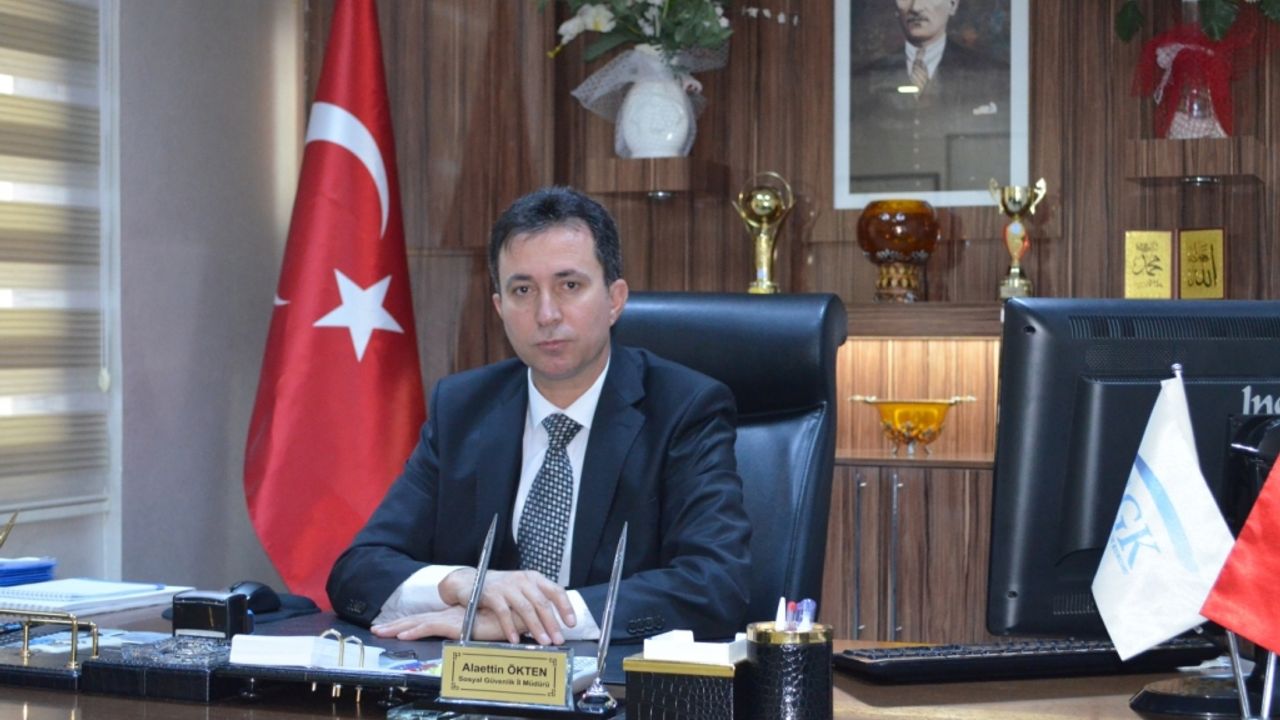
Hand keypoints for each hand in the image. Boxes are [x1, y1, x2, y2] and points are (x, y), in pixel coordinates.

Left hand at [371, 605, 523, 642]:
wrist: (517, 611)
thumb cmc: (505, 619)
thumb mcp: (487, 625)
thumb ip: (478, 626)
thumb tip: (472, 632)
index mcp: (454, 614)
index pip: (426, 618)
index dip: (409, 622)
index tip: (393, 626)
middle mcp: (449, 614)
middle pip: (417, 618)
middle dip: (395, 624)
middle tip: (376, 628)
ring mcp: (451, 618)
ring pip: (419, 622)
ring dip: (398, 627)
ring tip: (381, 632)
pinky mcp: (456, 624)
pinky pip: (431, 627)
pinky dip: (416, 630)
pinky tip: (403, 635)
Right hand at [438, 568, 575, 644]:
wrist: (467, 582)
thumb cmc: (498, 589)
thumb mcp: (520, 590)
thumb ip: (535, 601)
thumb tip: (553, 623)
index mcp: (533, 578)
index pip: (555, 591)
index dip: (565, 607)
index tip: (571, 624)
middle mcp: (522, 580)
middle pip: (542, 602)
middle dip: (552, 623)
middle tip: (558, 640)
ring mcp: (507, 586)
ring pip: (526, 608)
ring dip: (536, 627)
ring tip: (543, 642)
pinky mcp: (491, 594)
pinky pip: (504, 612)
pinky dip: (510, 627)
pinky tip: (515, 639)